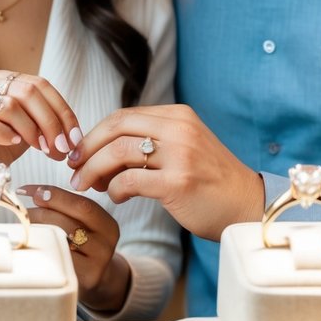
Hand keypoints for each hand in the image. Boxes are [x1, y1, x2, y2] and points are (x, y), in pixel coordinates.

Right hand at [0, 70, 82, 197]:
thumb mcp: (24, 132)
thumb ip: (43, 124)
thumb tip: (73, 135)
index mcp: (3, 79)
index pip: (41, 85)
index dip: (62, 111)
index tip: (75, 138)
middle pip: (28, 92)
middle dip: (51, 122)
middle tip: (62, 148)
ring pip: (10, 105)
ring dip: (32, 130)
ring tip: (42, 150)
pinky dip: (7, 134)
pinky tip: (15, 144)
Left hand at [17, 184, 129, 313]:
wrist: (94, 281)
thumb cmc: (82, 246)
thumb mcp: (84, 226)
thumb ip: (67, 208)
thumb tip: (35, 193)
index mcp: (108, 226)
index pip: (82, 205)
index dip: (54, 195)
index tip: (29, 190)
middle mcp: (106, 246)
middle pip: (69, 222)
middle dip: (41, 212)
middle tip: (22, 210)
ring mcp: (94, 267)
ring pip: (61, 242)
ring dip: (38, 231)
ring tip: (25, 227)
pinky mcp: (80, 282)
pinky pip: (57, 261)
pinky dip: (41, 250)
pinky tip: (31, 246)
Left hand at [67, 104, 264, 241]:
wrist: (246, 205)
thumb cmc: (209, 181)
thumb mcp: (183, 147)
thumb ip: (151, 141)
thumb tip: (102, 149)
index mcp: (178, 116)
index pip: (123, 116)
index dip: (94, 134)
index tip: (79, 153)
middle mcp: (180, 129)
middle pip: (116, 128)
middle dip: (87, 149)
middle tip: (73, 169)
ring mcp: (181, 154)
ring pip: (118, 152)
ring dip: (94, 170)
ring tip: (88, 185)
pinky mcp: (179, 182)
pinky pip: (130, 181)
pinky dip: (115, 190)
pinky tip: (116, 198)